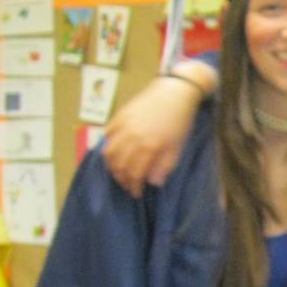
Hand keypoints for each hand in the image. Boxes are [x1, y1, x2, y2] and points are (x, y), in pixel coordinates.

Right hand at [102, 63, 215, 195]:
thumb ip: (164, 166)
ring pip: (109, 152)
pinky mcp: (119, 116)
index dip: (134, 187)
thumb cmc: (179, 122)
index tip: (136, 193)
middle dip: (122, 179)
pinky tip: (113, 152)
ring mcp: (123, 125)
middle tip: (127, 185)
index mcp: (149, 147)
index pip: (135, 174)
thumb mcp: (177, 147)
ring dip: (111, 166)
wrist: (174, 93)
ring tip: (118, 172)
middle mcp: (132, 137)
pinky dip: (107, 146)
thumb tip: (152, 182)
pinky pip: (107, 135)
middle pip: (119, 165)